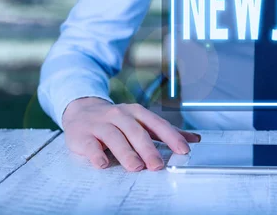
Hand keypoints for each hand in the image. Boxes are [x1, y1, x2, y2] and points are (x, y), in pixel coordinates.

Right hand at [62, 97, 200, 171]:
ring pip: (115, 137)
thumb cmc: (117, 120)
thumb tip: (194, 139)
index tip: (183, 150)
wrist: (82, 110)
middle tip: (157, 165)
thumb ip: (165, 131)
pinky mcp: (83, 134)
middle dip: (148, 149)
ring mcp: (100, 124)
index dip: (171, 137)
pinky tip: (103, 164)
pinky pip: (90, 145)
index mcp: (137, 112)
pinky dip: (97, 154)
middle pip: (136, 132)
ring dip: (126, 152)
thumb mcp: (141, 121)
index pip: (157, 124)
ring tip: (135, 167)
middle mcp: (120, 115)